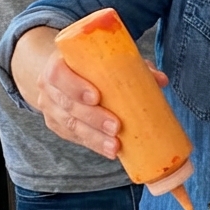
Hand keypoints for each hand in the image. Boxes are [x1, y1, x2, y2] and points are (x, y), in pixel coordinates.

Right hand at [33, 47, 168, 159]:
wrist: (61, 72)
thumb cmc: (88, 64)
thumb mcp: (104, 59)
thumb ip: (132, 66)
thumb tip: (161, 80)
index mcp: (56, 64)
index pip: (58, 75)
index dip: (75, 86)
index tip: (96, 96)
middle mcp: (49, 88)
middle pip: (67, 105)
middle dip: (93, 118)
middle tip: (116, 127)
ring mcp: (51, 109)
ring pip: (70, 125)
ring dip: (94, 137)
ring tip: (115, 145)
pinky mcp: (57, 125)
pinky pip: (74, 137)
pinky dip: (93, 144)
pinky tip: (109, 151)